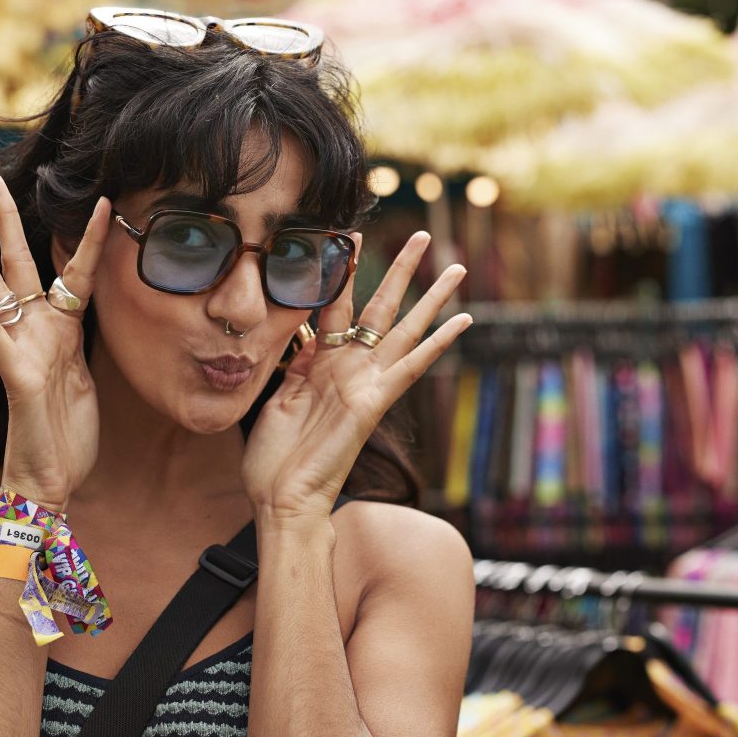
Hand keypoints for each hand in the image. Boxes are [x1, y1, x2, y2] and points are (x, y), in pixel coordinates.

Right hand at [0, 171, 110, 508]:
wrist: (52, 481)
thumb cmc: (66, 434)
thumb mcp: (83, 376)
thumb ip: (78, 340)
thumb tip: (84, 309)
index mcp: (60, 331)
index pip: (72, 272)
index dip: (88, 238)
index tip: (103, 200)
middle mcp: (35, 332)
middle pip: (20, 264)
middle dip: (8, 219)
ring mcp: (21, 351)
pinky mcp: (15, 377)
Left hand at [241, 230, 471, 517]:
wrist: (282, 501)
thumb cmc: (272, 460)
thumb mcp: (275, 398)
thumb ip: (294, 365)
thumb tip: (303, 333)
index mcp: (322, 365)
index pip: (336, 305)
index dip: (343, 270)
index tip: (348, 235)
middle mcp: (350, 369)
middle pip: (380, 308)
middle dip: (399, 271)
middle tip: (419, 235)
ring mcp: (365, 384)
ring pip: (404, 329)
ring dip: (430, 297)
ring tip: (455, 266)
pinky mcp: (374, 403)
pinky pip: (411, 367)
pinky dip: (438, 344)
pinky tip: (464, 323)